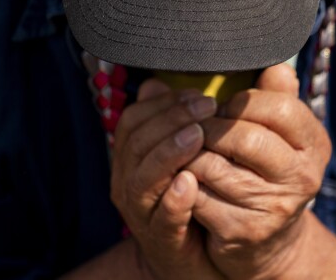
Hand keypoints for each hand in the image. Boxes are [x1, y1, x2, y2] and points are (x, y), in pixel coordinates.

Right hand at [110, 79, 224, 279]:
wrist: (201, 255)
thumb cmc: (193, 195)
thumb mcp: (182, 152)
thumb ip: (172, 118)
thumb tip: (157, 80)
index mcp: (132, 158)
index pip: (133, 119)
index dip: (163, 103)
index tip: (196, 92)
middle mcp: (129, 183)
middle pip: (136, 142)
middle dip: (171, 119)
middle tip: (207, 105)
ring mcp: (142, 213)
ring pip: (142, 178)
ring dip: (169, 152)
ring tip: (197, 135)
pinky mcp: (162, 240)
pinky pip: (161, 219)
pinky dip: (174, 199)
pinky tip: (191, 181)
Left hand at [187, 64, 331, 278]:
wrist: (267, 241)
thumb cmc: (265, 169)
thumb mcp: (279, 133)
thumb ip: (274, 96)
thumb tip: (274, 65)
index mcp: (314, 143)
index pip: (279, 107)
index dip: (243, 102)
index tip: (222, 106)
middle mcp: (303, 176)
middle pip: (247, 137)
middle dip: (211, 128)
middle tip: (196, 127)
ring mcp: (275, 206)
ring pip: (215, 166)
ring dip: (191, 155)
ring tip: (184, 150)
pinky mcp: (244, 231)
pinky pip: (199, 197)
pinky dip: (183, 185)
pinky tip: (182, 179)